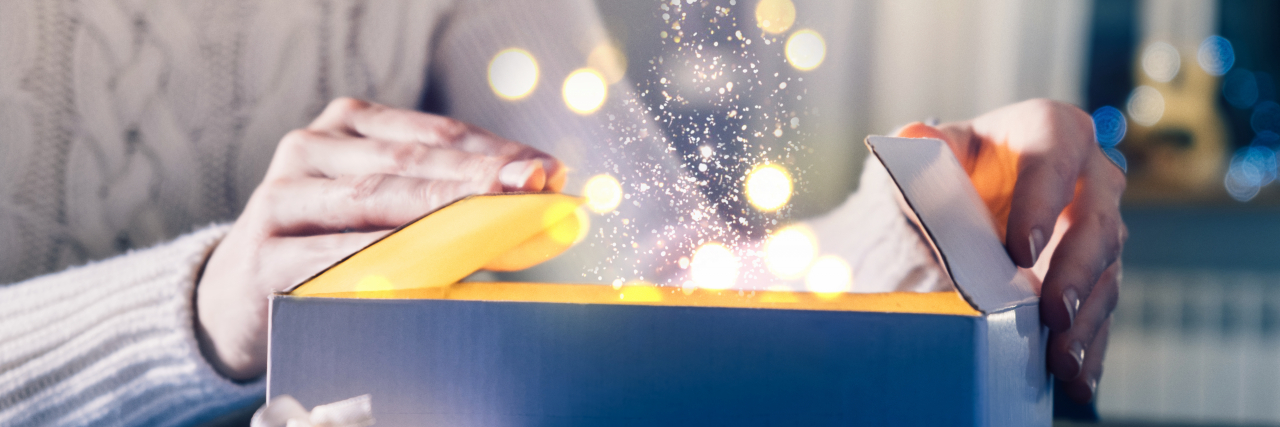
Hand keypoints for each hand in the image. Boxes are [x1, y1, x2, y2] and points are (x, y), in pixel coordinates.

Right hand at [195, 98, 565, 379]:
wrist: (236, 298)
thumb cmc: (330, 244)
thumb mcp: (382, 208)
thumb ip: (444, 197)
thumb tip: (533, 196)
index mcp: (348, 127)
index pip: (436, 134)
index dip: (496, 152)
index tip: (549, 171)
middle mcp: (310, 150)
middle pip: (411, 162)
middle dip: (480, 177)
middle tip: (535, 188)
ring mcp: (282, 198)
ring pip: (375, 201)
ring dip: (443, 212)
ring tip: (497, 221)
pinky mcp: (265, 255)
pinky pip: (337, 257)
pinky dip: (388, 260)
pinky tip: (431, 265)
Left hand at [896, 99, 1126, 403]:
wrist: (958, 198)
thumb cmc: (949, 165)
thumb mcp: (930, 152)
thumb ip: (922, 149)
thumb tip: (914, 139)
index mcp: (1049, 130)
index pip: (1055, 154)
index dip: (1043, 200)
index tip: (1020, 250)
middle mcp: (1088, 176)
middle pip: (1096, 220)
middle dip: (1077, 272)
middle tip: (1053, 313)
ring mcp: (1098, 226)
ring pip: (1106, 272)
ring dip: (1086, 320)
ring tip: (1063, 361)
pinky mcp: (1095, 272)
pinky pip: (1100, 310)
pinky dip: (1089, 347)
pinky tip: (1077, 381)